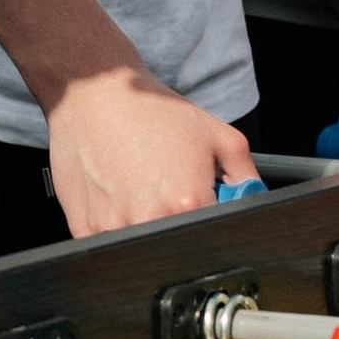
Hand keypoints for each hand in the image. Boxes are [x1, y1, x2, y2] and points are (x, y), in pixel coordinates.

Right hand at [45, 61, 255, 233]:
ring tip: (138, 187)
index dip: (208, 220)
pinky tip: (115, 192)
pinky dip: (114, 224)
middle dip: (178, 223)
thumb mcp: (217, 134)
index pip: (212, 236)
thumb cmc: (151, 111)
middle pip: (176, 244)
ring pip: (141, 246)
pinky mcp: (84, 228)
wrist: (96, 92)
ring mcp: (112, 227)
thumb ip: (246, 176)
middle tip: (166, 190)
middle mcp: (149, 219)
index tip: (200, 206)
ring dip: (144, 225)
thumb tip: (254, 203)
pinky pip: (107, 243)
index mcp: (187, 202)